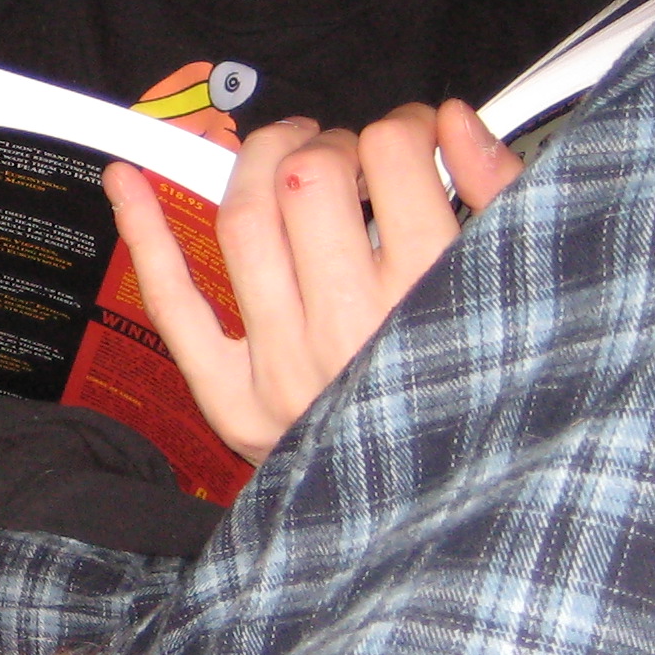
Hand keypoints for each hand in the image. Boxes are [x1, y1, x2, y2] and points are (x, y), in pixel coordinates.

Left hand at [106, 99, 521, 465]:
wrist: (452, 532)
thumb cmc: (487, 401)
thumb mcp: (528, 300)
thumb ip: (499, 199)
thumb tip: (454, 121)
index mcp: (433, 300)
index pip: (394, 161)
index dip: (402, 126)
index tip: (414, 134)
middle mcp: (352, 332)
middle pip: (311, 183)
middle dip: (328, 143)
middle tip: (348, 152)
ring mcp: (285, 369)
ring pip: (243, 224)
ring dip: (257, 166)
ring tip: (284, 157)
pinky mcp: (236, 404)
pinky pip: (174, 307)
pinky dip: (146, 236)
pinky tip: (126, 181)